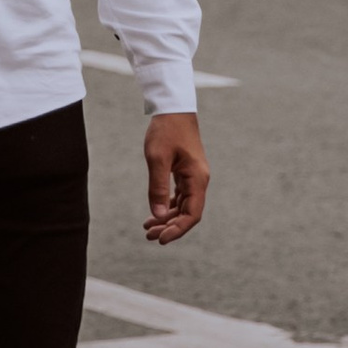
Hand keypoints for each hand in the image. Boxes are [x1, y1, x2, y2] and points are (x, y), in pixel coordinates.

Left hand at [142, 113, 209, 245]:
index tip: (161, 239)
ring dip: (167, 218)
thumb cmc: (166, 130)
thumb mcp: (157, 158)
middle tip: (149, 236)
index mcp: (197, 179)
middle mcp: (199, 180)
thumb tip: (157, 216)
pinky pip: (180, 195)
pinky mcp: (186, 172)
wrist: (173, 107)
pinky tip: (155, 212)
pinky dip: (168, 206)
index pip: (191, 215)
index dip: (177, 230)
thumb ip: (157, 187)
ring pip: (183, 206)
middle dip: (169, 227)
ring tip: (148, 228)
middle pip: (187, 213)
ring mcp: (193, 176)